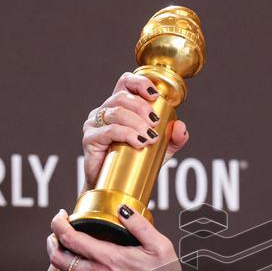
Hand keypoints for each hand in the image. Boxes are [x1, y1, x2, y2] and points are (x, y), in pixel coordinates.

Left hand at [47, 206, 198, 270]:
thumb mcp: (160, 246)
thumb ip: (140, 225)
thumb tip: (122, 209)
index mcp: (108, 258)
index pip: (69, 239)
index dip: (58, 224)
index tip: (61, 215)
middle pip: (57, 257)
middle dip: (51, 240)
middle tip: (58, 228)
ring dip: (59, 256)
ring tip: (66, 244)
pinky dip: (70, 269)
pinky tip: (82, 262)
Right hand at [81, 72, 189, 190]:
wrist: (118, 187)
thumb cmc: (137, 163)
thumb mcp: (162, 149)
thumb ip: (175, 138)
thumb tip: (181, 127)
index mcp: (120, 106)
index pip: (125, 83)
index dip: (139, 83)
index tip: (154, 95)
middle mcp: (105, 111)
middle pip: (122, 97)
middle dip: (142, 108)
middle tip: (156, 123)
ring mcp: (95, 124)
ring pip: (116, 112)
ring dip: (136, 123)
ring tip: (149, 138)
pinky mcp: (90, 139)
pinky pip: (109, 130)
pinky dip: (126, 133)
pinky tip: (138, 142)